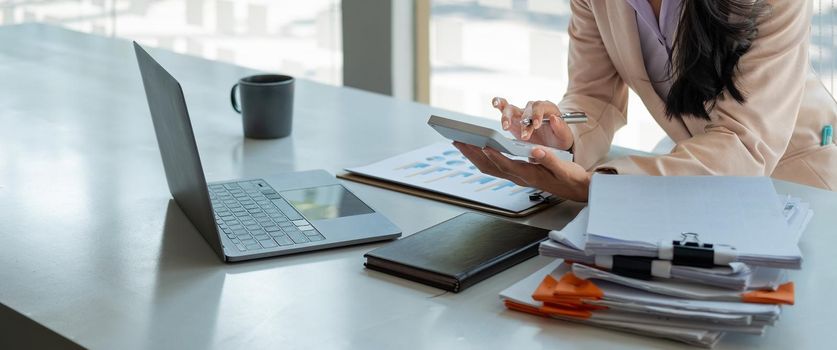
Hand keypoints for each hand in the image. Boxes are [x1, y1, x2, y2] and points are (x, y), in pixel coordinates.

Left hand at [453, 141, 591, 201]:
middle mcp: (519, 177)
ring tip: (460, 142)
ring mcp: (516, 176)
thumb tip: (536, 151)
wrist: (577, 189)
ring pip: (489, 167)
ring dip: (473, 155)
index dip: (494, 156)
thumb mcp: (565, 168)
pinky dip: (482, 157)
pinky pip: (494, 166)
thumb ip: (550, 160)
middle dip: (473, 154)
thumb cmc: (571, 178)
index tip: (482, 145)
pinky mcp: (517, 174)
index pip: (507, 165)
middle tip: (458, 140)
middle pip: (490, 167)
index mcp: (530, 175)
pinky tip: (476, 149)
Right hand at [492, 97, 573, 150]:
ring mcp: (522, 112)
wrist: (551, 147)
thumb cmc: (558, 141)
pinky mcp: (512, 118)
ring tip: (506, 127)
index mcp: (549, 109)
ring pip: (512, 108)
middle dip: (525, 123)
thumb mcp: (565, 138)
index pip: (541, 107)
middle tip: (525, 136)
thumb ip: (561, 129)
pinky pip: (504, 107)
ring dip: (508, 116)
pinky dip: (499, 103)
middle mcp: (534, 108)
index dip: (537, 115)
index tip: (536, 126)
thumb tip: (554, 118)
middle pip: (526, 109)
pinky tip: (494, 103)